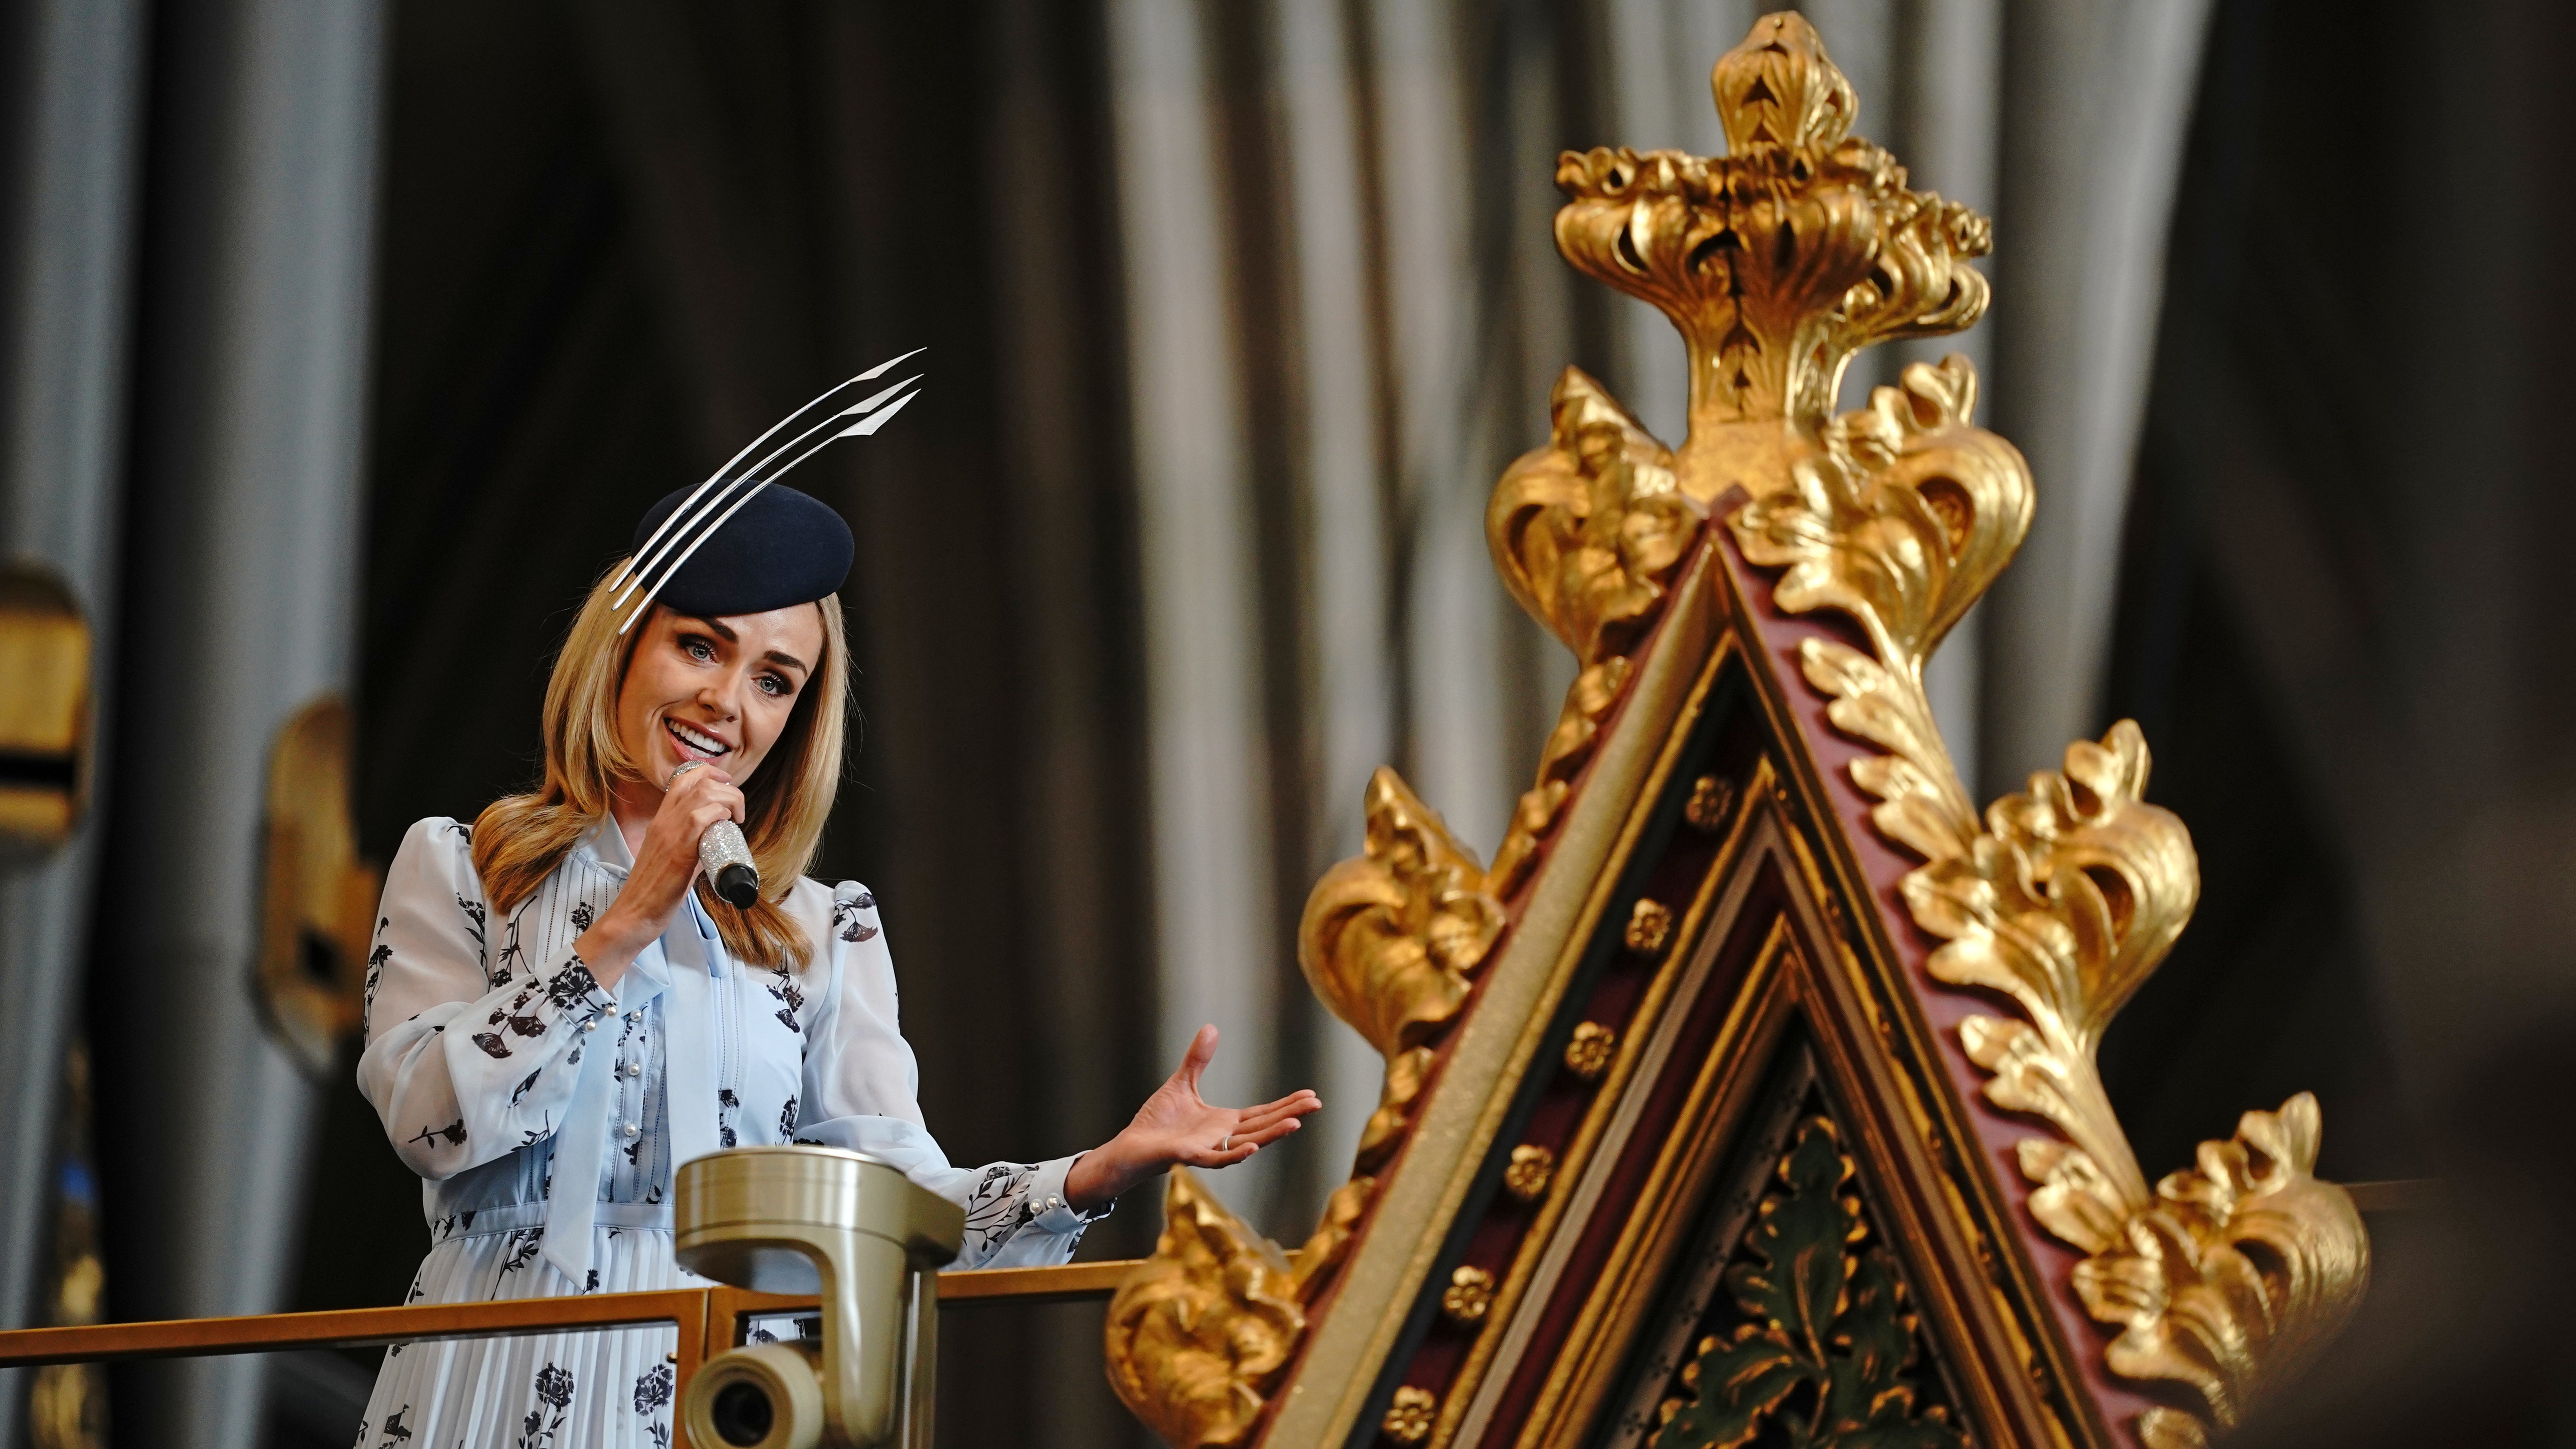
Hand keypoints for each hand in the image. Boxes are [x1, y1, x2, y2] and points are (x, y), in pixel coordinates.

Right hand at [577, 763, 744, 987]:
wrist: (635, 912)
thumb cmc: (655, 890)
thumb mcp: (674, 857)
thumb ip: (693, 844)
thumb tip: (716, 839)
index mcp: (661, 819)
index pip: (683, 779)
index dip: (710, 775)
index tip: (727, 788)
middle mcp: (664, 820)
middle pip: (698, 780)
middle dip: (727, 788)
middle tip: (737, 810)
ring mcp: (669, 832)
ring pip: (703, 793)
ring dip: (728, 800)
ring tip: (736, 818)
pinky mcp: (677, 850)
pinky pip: (700, 818)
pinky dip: (720, 816)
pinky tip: (726, 826)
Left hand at [1064, 1025, 1321, 1211]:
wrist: (1131, 1146)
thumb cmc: (1157, 1121)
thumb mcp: (1182, 1084)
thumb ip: (1198, 1060)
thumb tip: (1212, 1027)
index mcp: (1224, 1122)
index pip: (1262, 1113)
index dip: (1286, 1105)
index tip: (1310, 1096)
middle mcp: (1222, 1137)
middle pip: (1263, 1125)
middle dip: (1290, 1115)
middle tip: (1317, 1104)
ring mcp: (1209, 1148)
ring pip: (1247, 1142)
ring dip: (1272, 1134)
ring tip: (1296, 1124)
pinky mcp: (1190, 1156)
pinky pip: (1217, 1157)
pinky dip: (1236, 1153)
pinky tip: (1253, 1146)